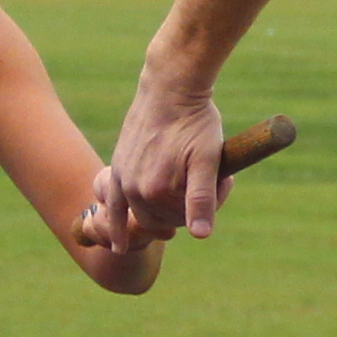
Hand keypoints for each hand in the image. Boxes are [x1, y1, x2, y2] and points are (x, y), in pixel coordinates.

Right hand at [97, 82, 228, 249]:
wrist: (171, 89)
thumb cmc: (196, 123)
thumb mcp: (208, 161)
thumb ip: (203, 199)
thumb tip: (200, 235)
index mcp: (159, 192)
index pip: (187, 220)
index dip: (210, 204)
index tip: (224, 179)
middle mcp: (135, 190)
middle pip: (165, 219)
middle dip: (187, 206)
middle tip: (210, 178)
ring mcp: (122, 180)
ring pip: (146, 213)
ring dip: (166, 207)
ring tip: (186, 182)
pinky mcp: (116, 169)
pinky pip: (112, 205)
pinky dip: (116, 225)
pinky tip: (118, 246)